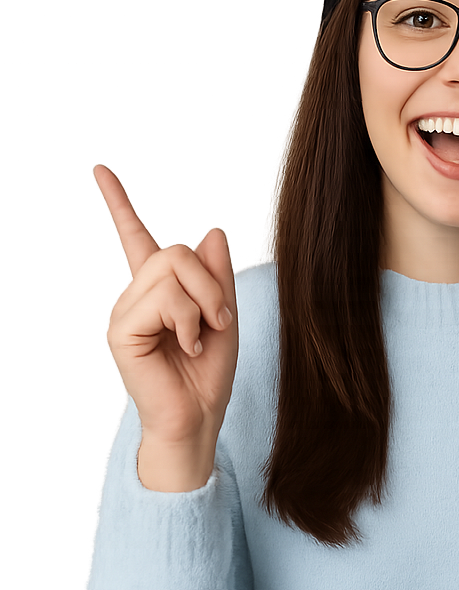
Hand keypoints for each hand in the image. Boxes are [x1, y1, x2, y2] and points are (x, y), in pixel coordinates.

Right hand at [96, 166, 237, 490]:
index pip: (135, 238)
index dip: (119, 204)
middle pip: (173, 252)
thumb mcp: (225, 316)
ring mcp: (126, 311)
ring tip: (201, 335)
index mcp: (159, 292)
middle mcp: (137, 297)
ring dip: (203, 304)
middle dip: (210, 284)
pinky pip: (164, 300)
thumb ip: (217, 276)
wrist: (199, 418)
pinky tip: (184, 344)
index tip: (102, 172)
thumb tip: (212, 232)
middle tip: (218, 319)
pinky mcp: (122, 329)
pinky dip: (187, 321)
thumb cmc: (207, 375)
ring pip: (171, 271)